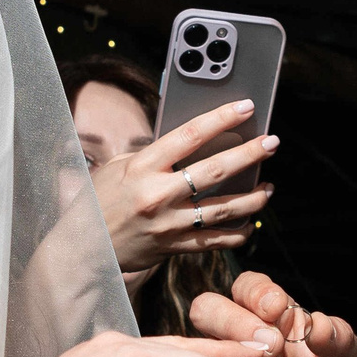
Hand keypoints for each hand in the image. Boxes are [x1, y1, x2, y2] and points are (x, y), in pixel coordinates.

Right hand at [89, 99, 277, 277]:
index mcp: (143, 167)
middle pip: (216, 170)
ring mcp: (169, 224)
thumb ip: (153, 154)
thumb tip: (191, 141)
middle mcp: (158, 195)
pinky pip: (216, 241)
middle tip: (272, 143)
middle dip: (250, 154)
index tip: (245, 108)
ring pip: (224, 209)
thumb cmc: (100, 201)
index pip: (189, 136)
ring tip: (270, 187)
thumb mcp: (118, 168)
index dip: (221, 119)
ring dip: (254, 197)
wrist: (83, 248)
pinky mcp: (175, 248)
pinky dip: (238, 233)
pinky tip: (250, 222)